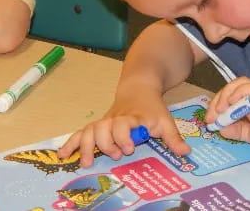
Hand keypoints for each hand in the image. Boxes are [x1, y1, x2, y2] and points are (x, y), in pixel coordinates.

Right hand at [57, 91, 189, 166]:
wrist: (139, 87)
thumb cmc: (153, 108)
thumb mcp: (166, 121)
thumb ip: (173, 138)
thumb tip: (186, 154)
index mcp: (132, 118)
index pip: (123, 125)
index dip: (123, 136)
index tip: (130, 148)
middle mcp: (115, 119)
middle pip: (102, 128)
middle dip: (106, 144)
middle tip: (117, 154)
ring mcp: (104, 121)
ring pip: (89, 130)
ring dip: (86, 145)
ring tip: (87, 161)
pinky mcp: (97, 124)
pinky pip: (80, 132)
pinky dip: (71, 143)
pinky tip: (63, 156)